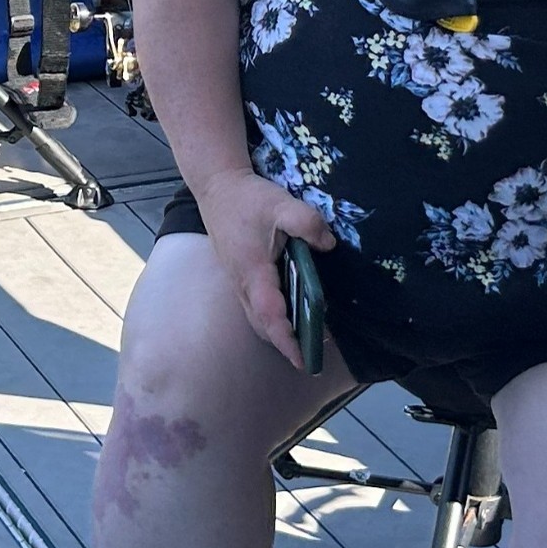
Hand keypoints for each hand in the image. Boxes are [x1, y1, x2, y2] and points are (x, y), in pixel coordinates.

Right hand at [195, 171, 337, 364]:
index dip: (287, 340)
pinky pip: (256, 306)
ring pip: (258, 318)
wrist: (218, 188)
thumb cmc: (248, 199)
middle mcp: (243, 284)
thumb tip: (328, 245)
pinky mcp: (240, 276)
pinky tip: (293, 310)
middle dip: (287, 344)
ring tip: (308, 335)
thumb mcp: (282, 204)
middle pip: (263, 325)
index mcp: (254, 272)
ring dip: (280, 332)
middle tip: (315, 353)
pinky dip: (273, 318)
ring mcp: (239, 282)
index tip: (303, 359)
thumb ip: (307, 223)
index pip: (271, 315)